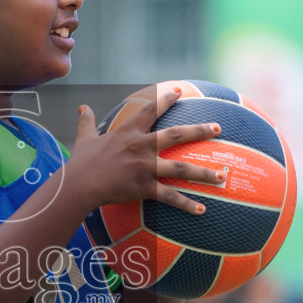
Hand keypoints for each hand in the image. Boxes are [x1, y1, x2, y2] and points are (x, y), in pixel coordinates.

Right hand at [69, 87, 227, 215]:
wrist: (79, 184)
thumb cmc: (81, 162)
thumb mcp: (84, 138)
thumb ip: (86, 122)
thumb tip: (82, 107)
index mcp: (129, 133)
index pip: (151, 111)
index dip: (166, 99)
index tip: (180, 91)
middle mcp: (142, 146)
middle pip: (176, 135)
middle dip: (199, 131)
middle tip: (218, 128)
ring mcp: (145, 167)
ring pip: (181, 169)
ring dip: (203, 173)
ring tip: (222, 176)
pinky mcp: (144, 187)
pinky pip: (170, 197)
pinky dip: (187, 205)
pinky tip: (202, 210)